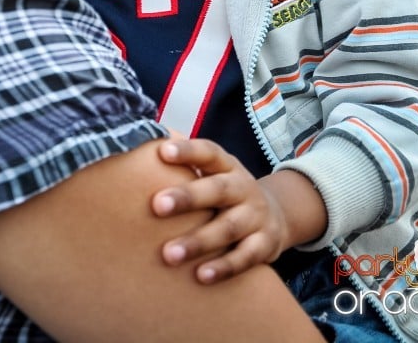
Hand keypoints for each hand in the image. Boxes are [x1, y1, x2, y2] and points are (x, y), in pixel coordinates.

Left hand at [152, 138, 287, 283]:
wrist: (275, 216)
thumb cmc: (226, 193)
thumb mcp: (214, 173)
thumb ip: (185, 163)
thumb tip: (142, 141)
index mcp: (227, 166)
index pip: (209, 152)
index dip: (187, 151)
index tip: (162, 152)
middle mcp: (243, 187)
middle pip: (217, 189)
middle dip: (188, 197)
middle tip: (156, 205)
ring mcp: (256, 216)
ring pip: (228, 228)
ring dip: (198, 241)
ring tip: (168, 254)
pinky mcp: (265, 244)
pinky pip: (245, 257)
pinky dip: (224, 267)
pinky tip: (201, 276)